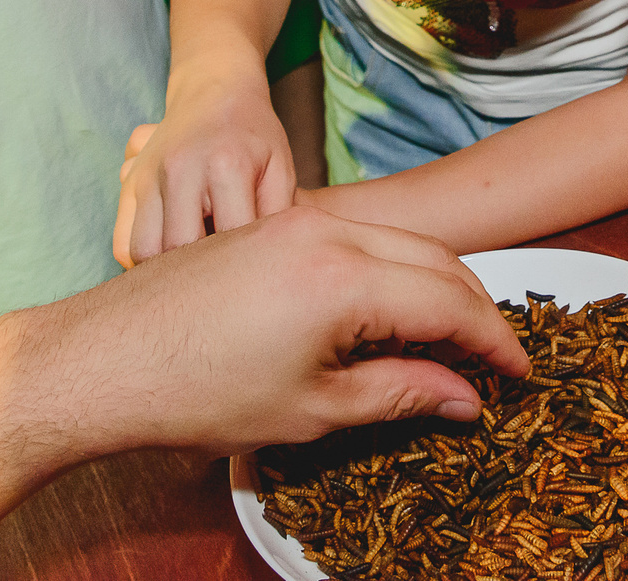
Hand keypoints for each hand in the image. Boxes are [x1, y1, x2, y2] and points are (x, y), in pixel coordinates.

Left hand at [19, 206, 531, 457]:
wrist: (105, 357)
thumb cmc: (198, 392)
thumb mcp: (311, 408)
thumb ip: (400, 393)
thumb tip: (465, 398)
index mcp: (344, 277)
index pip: (451, 301)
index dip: (495, 340)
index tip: (522, 375)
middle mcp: (329, 230)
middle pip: (436, 259)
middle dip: (476, 308)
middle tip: (498, 359)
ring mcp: (298, 219)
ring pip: (399, 241)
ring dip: (436, 285)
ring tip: (452, 342)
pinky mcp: (274, 223)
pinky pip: (359, 236)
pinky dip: (392, 270)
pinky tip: (390, 316)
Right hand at [113, 54, 296, 267]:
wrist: (214, 91)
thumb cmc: (254, 136)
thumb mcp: (281, 169)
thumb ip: (279, 216)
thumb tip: (271, 267)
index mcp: (226, 165)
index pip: (232, 239)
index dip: (247, 266)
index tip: (258, 275)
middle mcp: (180, 170)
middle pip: (182, 252)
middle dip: (204, 277)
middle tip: (225, 282)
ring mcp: (149, 177)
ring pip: (145, 253)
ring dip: (168, 273)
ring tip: (195, 273)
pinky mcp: (129, 185)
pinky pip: (123, 243)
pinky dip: (143, 261)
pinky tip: (171, 260)